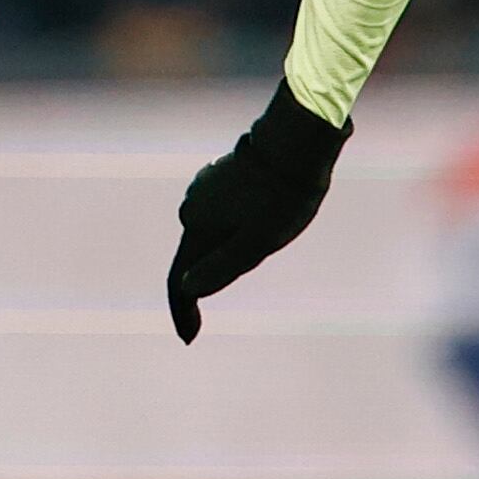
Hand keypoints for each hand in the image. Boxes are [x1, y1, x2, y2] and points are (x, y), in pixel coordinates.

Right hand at [167, 82, 349, 341]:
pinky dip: (237, 224)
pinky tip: (266, 215)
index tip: (190, 337)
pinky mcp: (222, 175)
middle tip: (258, 266)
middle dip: (217, 272)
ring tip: (272, 232)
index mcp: (196, 228)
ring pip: (213, 231)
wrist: (298, 142)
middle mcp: (192, 208)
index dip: (184, 312)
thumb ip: (222, 267)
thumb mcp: (257, 242)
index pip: (180, 281)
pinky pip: (224, 211)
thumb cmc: (283, 198)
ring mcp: (204, 189)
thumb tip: (188, 290)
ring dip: (231, 245)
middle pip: (198, 255)